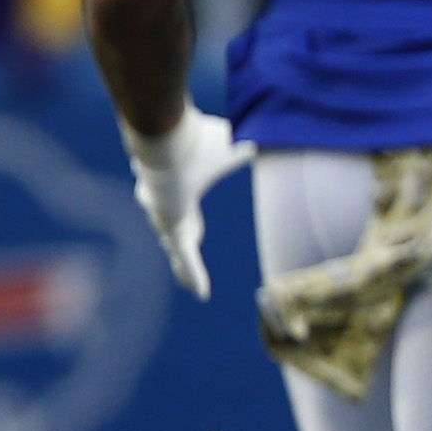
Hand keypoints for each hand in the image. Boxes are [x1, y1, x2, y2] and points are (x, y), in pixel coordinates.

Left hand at [122, 109, 254, 300]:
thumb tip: (268, 137)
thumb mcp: (229, 145)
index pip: (185, 208)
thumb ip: (243, 148)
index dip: (190, 222)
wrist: (169, 142)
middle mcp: (164, 204)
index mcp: (179, 184)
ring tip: (192, 287)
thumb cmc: (198, 141)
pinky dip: (195, 272)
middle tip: (181, 265)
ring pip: (178, 249)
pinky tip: (202, 293)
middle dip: (180, 248)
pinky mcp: (170, 229)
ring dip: (184, 268)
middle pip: (175, 232)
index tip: (193, 232)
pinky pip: (186, 255)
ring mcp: (163, 219)